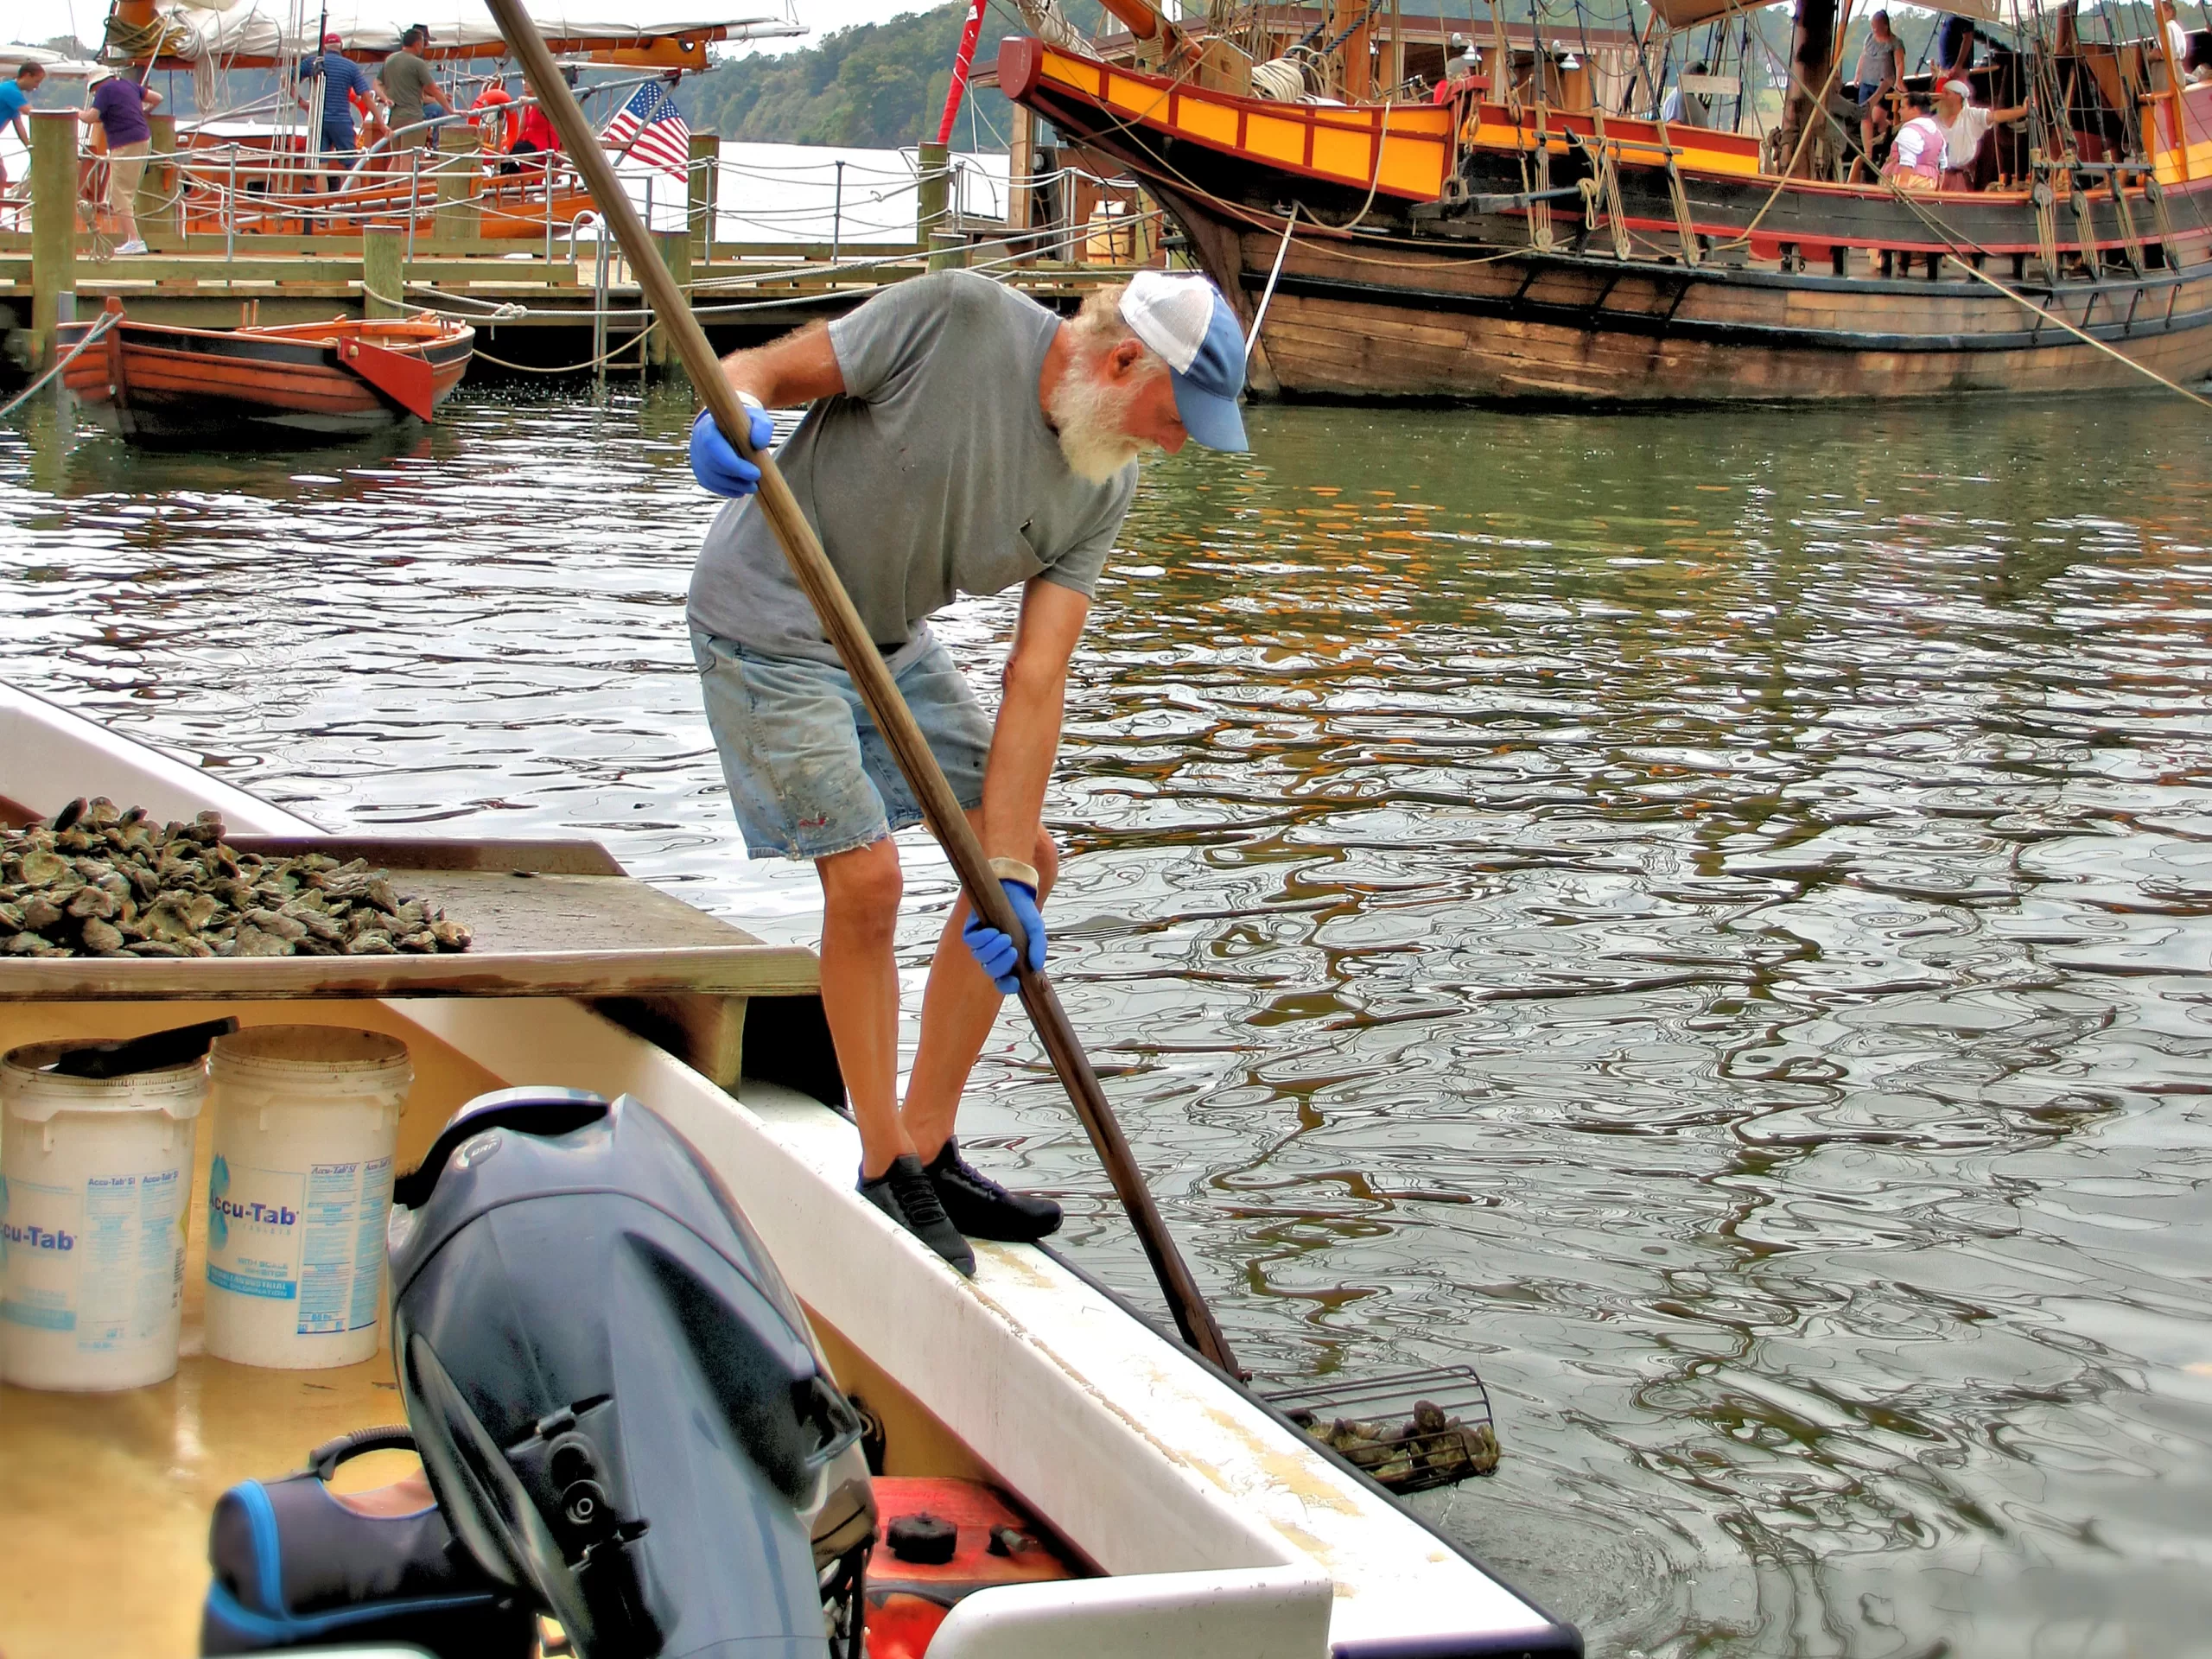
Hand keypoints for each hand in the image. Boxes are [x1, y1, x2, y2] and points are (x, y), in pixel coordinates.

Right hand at [689, 398, 773, 497]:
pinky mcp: (699, 470)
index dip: (733, 463)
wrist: (728, 427)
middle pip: (712, 465)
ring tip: (752, 487)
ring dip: (733, 486)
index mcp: (708, 426)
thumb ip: (762, 427)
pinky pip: (709, 484)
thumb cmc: (744, 423)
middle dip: (736, 478)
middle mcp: (697, 442)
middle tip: (755, 484)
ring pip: (710, 477)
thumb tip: (759, 444)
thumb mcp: (757, 418)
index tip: (755, 473)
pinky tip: (740, 490)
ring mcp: (696, 457)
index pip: (712, 445)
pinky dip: (726, 490)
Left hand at [961, 879, 1045, 993]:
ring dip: (992, 950)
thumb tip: (1037, 966)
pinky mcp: (971, 930)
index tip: (1015, 981)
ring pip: (980, 957)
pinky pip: (971, 942)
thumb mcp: (1036, 930)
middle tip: (1013, 951)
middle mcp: (993, 955)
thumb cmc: (1025, 914)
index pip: (1004, 982)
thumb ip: (1038, 948)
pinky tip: (993, 931)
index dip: (1007, 986)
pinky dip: (982, 939)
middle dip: (1001, 964)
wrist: (1015, 890)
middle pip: (992, 971)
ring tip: (1005, 936)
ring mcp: (981, 944)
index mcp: (1009, 961)